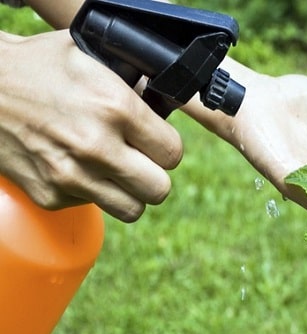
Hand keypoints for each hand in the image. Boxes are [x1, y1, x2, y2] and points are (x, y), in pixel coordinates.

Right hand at [0, 30, 182, 221]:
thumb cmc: (38, 67)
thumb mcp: (91, 56)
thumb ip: (133, 81)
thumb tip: (163, 100)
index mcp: (116, 108)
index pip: (172, 153)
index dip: (166, 147)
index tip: (155, 142)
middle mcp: (96, 147)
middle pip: (160, 190)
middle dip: (154, 175)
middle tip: (140, 161)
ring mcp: (72, 176)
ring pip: (132, 210)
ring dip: (129, 193)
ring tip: (115, 171)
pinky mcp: (50, 195)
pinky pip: (92, 207)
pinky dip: (91, 192)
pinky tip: (76, 166)